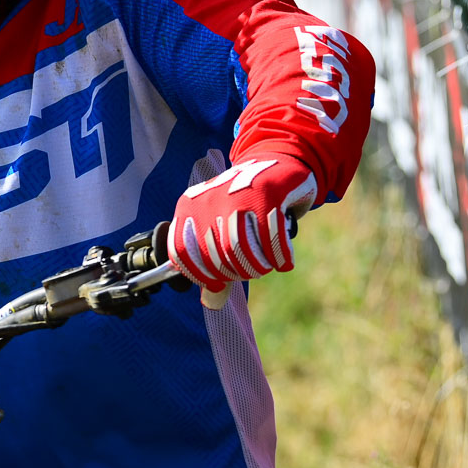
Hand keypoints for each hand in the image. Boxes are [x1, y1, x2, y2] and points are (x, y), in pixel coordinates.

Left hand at [168, 153, 318, 307]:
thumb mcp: (222, 230)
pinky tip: (283, 260)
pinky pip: (271, 238)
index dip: (201, 275)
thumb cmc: (244, 205)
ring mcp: (238, 193)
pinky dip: (279, 255)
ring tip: (267, 264)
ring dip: (259, 265)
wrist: (275, 164)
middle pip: (218, 255)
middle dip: (238, 272)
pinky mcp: (268, 192)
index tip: (218, 283)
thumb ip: (214, 263)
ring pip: (243, 248)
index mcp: (190, 207)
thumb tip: (212, 302)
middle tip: (252, 270)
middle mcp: (210, 199)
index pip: (183, 252)